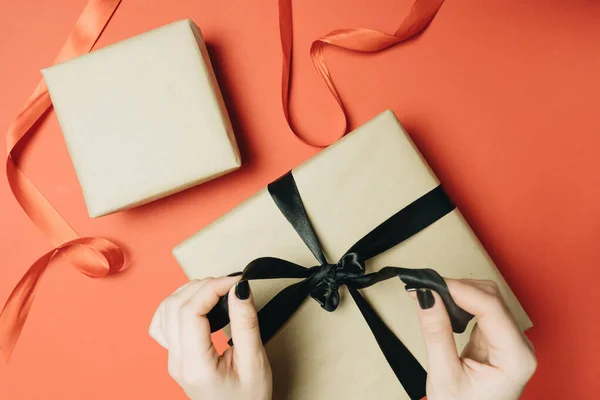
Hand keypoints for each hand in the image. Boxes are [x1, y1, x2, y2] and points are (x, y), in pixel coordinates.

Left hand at [149, 277, 271, 399]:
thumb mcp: (254, 362)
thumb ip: (245, 323)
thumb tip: (240, 288)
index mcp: (195, 366)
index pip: (190, 312)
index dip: (212, 288)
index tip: (236, 281)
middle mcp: (176, 361)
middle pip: (175, 306)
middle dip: (203, 286)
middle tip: (231, 284)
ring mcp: (172, 358)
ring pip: (165, 310)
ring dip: (190, 291)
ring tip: (218, 291)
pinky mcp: (175, 355)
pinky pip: (164, 321)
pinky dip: (179, 303)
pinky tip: (198, 303)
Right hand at [408, 279, 536, 399]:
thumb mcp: (444, 376)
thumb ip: (436, 333)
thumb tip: (427, 296)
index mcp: (515, 358)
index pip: (491, 307)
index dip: (459, 290)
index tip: (430, 284)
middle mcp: (519, 346)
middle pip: (491, 297)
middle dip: (457, 288)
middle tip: (424, 289)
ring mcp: (510, 341)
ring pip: (487, 298)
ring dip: (458, 292)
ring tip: (430, 297)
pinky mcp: (497, 339)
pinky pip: (481, 309)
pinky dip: (460, 302)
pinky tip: (442, 306)